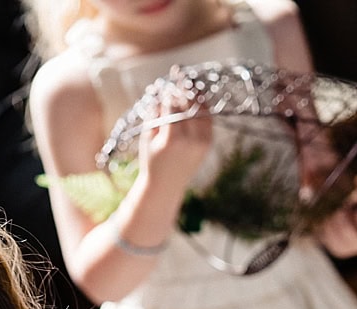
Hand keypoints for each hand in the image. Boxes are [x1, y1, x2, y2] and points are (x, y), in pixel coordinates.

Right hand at [138, 74, 212, 194]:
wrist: (165, 186)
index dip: (169, 93)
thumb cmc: (151, 162)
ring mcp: (203, 141)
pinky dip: (202, 106)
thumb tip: (159, 93)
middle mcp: (191, 140)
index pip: (173, 107)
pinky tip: (195, 98)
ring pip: (202, 109)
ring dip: (195, 95)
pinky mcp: (209, 143)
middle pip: (189, 105)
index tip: (165, 84)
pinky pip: (208, 118)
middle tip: (179, 74)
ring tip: (187, 83)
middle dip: (183, 88)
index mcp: (171, 140)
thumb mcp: (147, 139)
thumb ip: (154, 116)